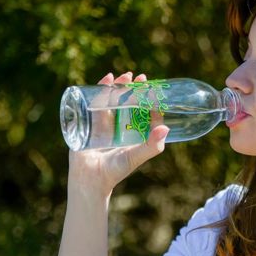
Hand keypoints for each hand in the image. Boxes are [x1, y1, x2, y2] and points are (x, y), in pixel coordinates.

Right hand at [67, 72, 169, 197]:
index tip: (155, 92)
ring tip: (126, 75)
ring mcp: (105, 122)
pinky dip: (102, 88)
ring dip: (120, 85)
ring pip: (114, 98)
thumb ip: (152, 146)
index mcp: (133, 133)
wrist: (89, 179)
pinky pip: (97, 101)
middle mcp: (121, 126)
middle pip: (129, 102)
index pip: (144, 113)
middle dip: (135, 89)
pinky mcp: (90, 120)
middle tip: (142, 78)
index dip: (149, 101)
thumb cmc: (115, 171)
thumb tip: (165, 128)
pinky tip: (107, 79)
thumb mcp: (136, 157)